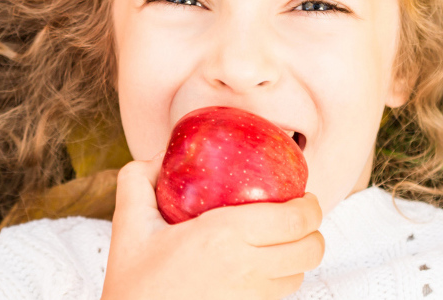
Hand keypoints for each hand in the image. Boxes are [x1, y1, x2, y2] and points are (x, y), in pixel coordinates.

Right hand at [101, 159, 323, 299]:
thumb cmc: (133, 283)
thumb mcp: (128, 223)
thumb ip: (139, 180)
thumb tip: (160, 157)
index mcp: (225, 236)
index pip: (296, 219)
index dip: (310, 205)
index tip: (302, 194)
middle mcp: (247, 269)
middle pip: (311, 249)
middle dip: (313, 229)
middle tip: (297, 214)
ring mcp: (252, 298)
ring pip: (300, 275)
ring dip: (298, 255)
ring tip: (281, 240)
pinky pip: (281, 295)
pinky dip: (282, 277)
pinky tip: (262, 266)